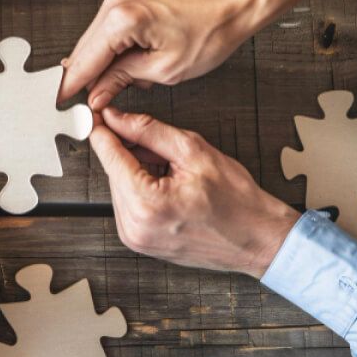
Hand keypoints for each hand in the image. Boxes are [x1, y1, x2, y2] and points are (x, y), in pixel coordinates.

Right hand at [57, 0, 264, 108]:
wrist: (236, 2)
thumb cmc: (212, 30)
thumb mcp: (165, 69)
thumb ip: (122, 80)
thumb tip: (97, 94)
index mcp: (120, 21)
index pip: (82, 63)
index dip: (70, 89)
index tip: (61, 108)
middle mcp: (114, 6)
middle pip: (82, 53)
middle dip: (84, 81)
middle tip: (90, 108)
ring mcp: (120, 1)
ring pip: (94, 46)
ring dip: (101, 69)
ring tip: (118, 90)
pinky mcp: (129, 3)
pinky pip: (108, 35)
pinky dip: (112, 56)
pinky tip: (129, 71)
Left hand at [88, 107, 298, 277]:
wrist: (258, 240)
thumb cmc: (237, 201)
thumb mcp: (194, 152)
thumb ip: (148, 131)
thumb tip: (116, 118)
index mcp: (147, 203)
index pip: (109, 155)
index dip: (103, 129)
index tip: (99, 113)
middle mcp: (134, 226)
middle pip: (112, 171)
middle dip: (129, 152)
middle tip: (160, 146)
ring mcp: (135, 238)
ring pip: (119, 187)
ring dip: (136, 171)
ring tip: (172, 171)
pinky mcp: (139, 242)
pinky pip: (127, 205)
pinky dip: (140, 189)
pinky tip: (167, 186)